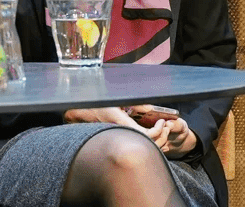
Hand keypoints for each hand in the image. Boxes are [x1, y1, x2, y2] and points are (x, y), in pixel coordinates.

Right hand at [63, 106, 191, 155]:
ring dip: (155, 140)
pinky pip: (136, 143)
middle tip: (165, 126)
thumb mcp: (117, 98)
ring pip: (143, 147)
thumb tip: (150, 108)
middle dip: (161, 137)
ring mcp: (119, 138)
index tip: (162, 122)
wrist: (79, 110)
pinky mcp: (118, 138)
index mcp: (122, 123)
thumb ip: (135, 102)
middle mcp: (121, 134)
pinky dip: (146, 140)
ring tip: (160, 128)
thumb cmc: (96, 101)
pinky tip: (149, 131)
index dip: (158, 131)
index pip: (147, 136)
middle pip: (148, 145)